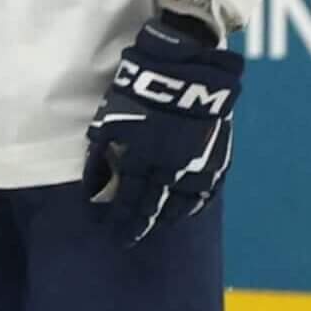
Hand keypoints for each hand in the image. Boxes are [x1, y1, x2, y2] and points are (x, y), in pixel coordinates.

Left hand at [81, 16, 242, 245]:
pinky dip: (194, 204)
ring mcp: (197, 164)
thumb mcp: (109, 122)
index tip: (105, 230)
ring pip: (181, 204)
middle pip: (152, 207)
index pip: (125, 200)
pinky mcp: (217, 156)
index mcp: (140, 159)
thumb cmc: (138, 91)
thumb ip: (102, 156)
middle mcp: (170, 168)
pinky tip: (186, 211)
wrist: (185, 70)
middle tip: (125, 240)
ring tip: (154, 226)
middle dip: (136, 226)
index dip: (115, 218)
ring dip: (165, 218)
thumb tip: (93, 185)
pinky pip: (207, 190)